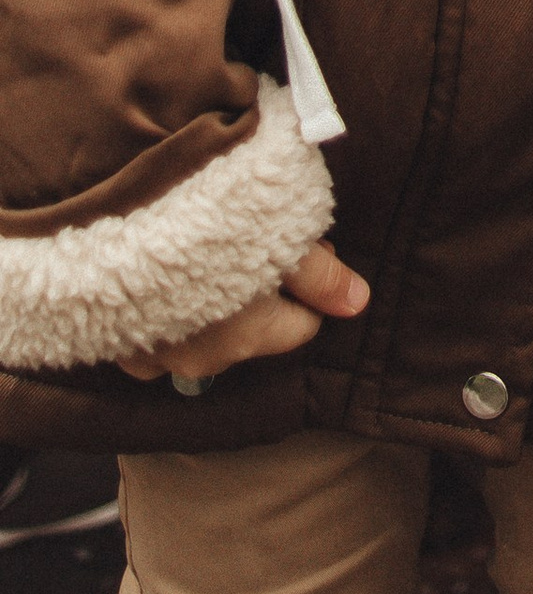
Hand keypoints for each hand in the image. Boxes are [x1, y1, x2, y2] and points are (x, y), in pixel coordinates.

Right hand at [116, 240, 370, 384]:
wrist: (113, 235)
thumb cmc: (211, 231)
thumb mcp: (282, 240)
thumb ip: (322, 277)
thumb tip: (359, 303)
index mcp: (249, 340)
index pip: (302, 326)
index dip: (307, 283)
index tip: (296, 245)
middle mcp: (202, 362)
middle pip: (254, 330)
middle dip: (262, 292)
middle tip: (252, 236)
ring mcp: (155, 357)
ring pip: (205, 332)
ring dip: (212, 299)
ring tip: (205, 247)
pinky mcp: (117, 341)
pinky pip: (158, 331)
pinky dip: (167, 307)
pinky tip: (164, 269)